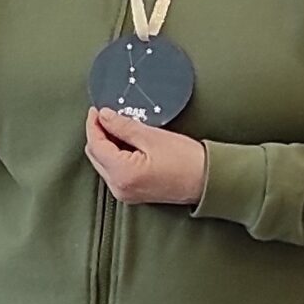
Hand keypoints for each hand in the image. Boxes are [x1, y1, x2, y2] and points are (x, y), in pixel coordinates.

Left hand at [85, 108, 207, 206]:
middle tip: (107, 115)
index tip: (97, 110)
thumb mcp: (152, 137)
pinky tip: (126, 142)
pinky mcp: (133, 193)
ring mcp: (125, 193)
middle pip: (96, 155)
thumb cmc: (188, 161)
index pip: (95, 145)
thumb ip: (123, 126)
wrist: (209, 181)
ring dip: (107, 144)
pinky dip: (116, 155)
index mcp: (122, 174)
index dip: (94, 125)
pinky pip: (115, 171)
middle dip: (99, 134)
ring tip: (118, 127)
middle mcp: (119, 188)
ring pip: (104, 163)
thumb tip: (104, 116)